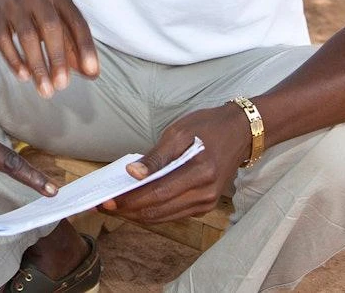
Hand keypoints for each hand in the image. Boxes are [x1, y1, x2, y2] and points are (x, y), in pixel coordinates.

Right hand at [0, 0, 97, 96]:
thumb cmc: (32, 12)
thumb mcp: (56, 21)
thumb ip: (73, 45)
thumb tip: (91, 74)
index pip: (77, 22)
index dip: (85, 47)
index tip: (90, 70)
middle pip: (51, 28)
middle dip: (58, 59)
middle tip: (62, 85)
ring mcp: (14, 4)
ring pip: (27, 36)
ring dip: (37, 65)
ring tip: (45, 89)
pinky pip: (4, 39)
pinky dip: (14, 60)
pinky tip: (23, 76)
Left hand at [101, 104, 250, 223]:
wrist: (240, 132)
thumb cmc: (206, 127)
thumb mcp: (178, 133)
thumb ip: (155, 157)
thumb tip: (132, 173)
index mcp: (200, 172)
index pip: (157, 193)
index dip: (130, 200)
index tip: (107, 200)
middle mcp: (205, 193)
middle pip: (159, 210)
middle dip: (129, 210)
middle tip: (104, 205)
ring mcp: (207, 203)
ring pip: (164, 216)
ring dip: (138, 214)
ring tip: (115, 206)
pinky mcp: (205, 206)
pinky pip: (174, 214)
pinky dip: (153, 211)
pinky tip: (136, 204)